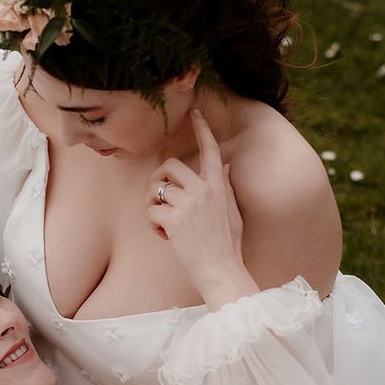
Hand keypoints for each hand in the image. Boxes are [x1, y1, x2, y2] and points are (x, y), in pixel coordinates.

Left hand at [146, 109, 256, 309]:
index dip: (202, 129)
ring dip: (154, 205)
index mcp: (220, 187)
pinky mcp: (174, 219)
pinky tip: (166, 237)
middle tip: (159, 197)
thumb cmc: (228, 246)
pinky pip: (151, 211)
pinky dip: (154, 225)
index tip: (195, 111)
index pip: (211, 150)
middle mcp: (205, 190)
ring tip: (165, 223)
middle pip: (170, 165)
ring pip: (156, 188)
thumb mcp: (233, 213)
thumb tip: (226, 166)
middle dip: (158, 178)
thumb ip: (226, 187)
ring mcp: (189, 203)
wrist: (223, 273)